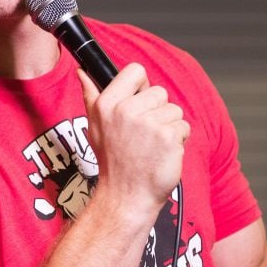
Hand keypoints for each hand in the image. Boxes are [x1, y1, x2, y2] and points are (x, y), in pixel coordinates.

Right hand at [77, 63, 189, 219]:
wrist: (126, 196)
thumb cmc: (112, 161)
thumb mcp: (95, 126)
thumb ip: (90, 95)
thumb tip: (82, 72)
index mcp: (107, 103)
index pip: (135, 71)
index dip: (142, 86)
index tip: (140, 103)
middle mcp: (126, 110)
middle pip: (159, 92)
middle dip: (157, 111)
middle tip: (144, 135)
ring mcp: (148, 123)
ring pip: (174, 110)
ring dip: (169, 127)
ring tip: (153, 145)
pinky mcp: (168, 136)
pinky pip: (183, 127)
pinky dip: (179, 140)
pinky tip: (163, 153)